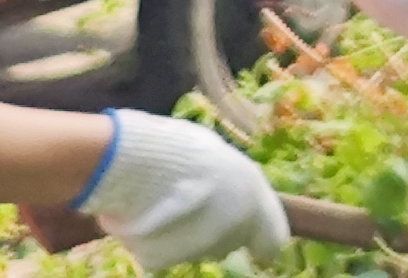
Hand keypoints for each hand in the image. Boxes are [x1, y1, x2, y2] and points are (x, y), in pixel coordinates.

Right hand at [76, 111, 287, 270]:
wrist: (134, 163)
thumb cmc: (180, 147)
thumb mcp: (218, 154)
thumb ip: (231, 179)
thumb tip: (230, 187)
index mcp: (253, 202)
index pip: (273, 240)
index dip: (263, 239)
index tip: (255, 242)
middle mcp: (232, 232)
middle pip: (231, 242)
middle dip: (220, 229)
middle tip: (197, 206)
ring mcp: (198, 250)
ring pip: (199, 247)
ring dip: (190, 232)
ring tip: (167, 203)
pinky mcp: (164, 260)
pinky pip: (166, 251)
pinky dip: (160, 238)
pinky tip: (147, 214)